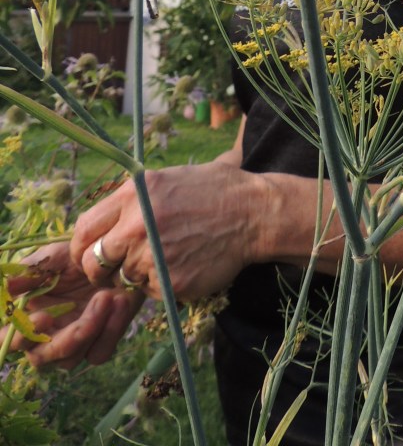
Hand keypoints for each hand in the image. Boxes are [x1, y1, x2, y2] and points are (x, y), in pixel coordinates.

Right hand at [7, 243, 142, 368]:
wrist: (115, 256)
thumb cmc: (78, 256)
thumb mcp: (55, 256)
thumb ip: (31, 270)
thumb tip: (6, 284)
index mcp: (26, 315)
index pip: (7, 338)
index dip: (21, 335)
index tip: (45, 316)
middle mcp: (44, 335)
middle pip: (42, 358)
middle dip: (68, 337)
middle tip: (95, 303)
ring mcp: (71, 344)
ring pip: (71, 360)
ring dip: (93, 328)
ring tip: (108, 295)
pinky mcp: (97, 344)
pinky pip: (99, 354)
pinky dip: (111, 330)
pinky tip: (120, 302)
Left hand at [71, 161, 268, 301]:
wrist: (254, 214)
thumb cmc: (215, 191)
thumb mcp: (169, 178)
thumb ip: (135, 198)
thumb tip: (104, 217)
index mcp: (134, 195)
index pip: (83, 228)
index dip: (81, 247)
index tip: (86, 255)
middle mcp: (136, 224)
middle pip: (94, 260)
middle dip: (100, 270)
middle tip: (115, 270)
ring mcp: (151, 256)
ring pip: (124, 278)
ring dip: (138, 274)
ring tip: (167, 257)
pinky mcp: (168, 282)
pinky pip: (150, 291)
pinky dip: (162, 284)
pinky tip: (184, 265)